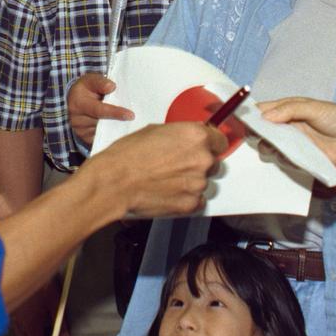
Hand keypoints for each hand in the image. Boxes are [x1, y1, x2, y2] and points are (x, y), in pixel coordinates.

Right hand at [9, 278, 68, 335]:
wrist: (21, 264)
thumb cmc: (40, 281)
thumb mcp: (55, 300)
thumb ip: (60, 322)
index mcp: (31, 323)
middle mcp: (19, 323)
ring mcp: (11, 316)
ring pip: (19, 335)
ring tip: (40, 330)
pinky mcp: (8, 308)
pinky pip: (15, 324)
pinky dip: (22, 327)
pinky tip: (30, 316)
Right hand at [67, 72, 132, 145]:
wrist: (76, 99)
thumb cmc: (88, 88)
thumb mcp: (92, 79)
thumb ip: (101, 82)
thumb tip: (111, 87)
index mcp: (77, 102)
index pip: (98, 110)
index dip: (115, 112)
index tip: (130, 115)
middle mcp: (76, 119)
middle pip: (102, 123)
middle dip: (118, 121)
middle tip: (134, 119)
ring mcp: (80, 131)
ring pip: (103, 132)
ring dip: (116, 127)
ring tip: (128, 121)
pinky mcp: (85, 138)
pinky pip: (102, 138)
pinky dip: (112, 134)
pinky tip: (120, 129)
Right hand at [84, 122, 225, 217]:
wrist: (114, 182)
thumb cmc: (128, 153)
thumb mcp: (155, 130)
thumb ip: (180, 135)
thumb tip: (188, 140)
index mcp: (196, 136)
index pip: (220, 140)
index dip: (210, 144)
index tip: (202, 148)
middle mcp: (203, 159)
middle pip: (213, 162)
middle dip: (198, 164)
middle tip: (177, 166)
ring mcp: (199, 184)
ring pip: (203, 182)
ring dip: (190, 182)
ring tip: (167, 181)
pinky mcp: (191, 204)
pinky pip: (197, 201)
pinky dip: (185, 199)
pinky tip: (167, 194)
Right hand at [258, 97, 335, 174]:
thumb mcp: (313, 107)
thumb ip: (289, 109)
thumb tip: (265, 117)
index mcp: (288, 110)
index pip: (264, 110)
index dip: (252, 113)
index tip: (240, 116)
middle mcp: (287, 127)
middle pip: (262, 130)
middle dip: (254, 131)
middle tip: (252, 133)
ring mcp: (292, 144)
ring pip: (268, 146)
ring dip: (265, 145)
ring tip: (270, 144)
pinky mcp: (299, 160)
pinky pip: (282, 160)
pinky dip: (279, 157)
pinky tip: (285, 154)